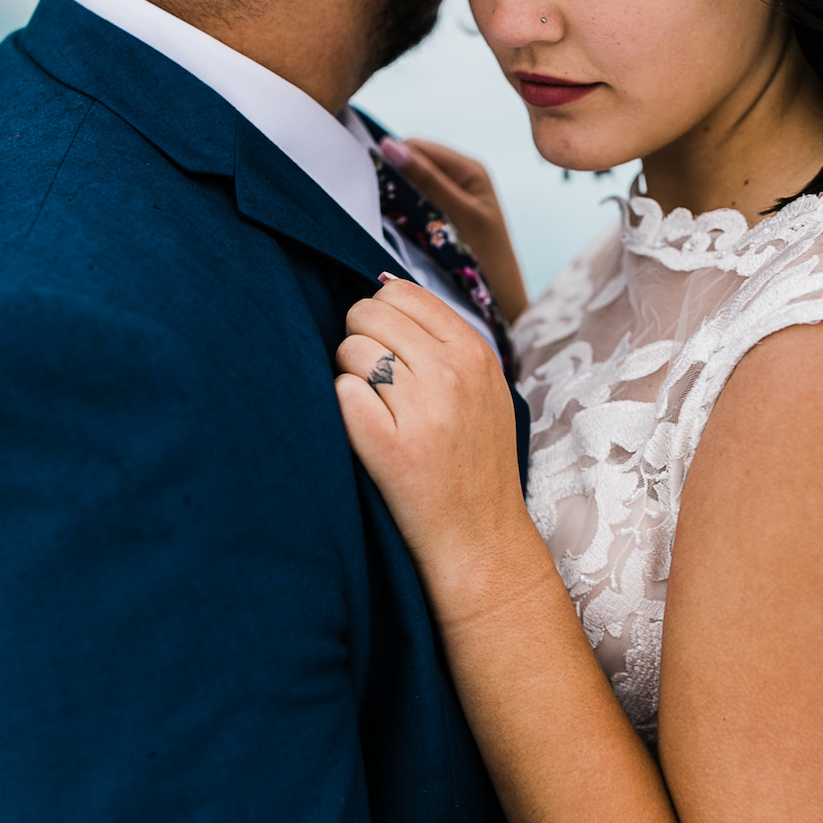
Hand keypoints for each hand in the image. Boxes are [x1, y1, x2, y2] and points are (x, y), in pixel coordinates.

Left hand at [333, 277, 532, 608]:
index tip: (382, 346)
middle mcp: (451, 374)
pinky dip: (340, 407)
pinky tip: (361, 431)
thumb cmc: (473, 461)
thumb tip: (383, 284)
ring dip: (346, 374)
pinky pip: (340, 392)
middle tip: (370, 382)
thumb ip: (442, 339)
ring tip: (371, 409)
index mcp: (475, 353)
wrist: (480, 538)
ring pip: (349, 350)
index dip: (377, 315)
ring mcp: (421, 409)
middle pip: (367, 314)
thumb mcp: (482, 389)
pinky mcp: (387, 445)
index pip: (399, 292)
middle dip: (356, 340)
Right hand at [380, 137, 527, 324]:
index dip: (391, 159)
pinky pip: (413, 202)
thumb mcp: (457, 213)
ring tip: (385, 214)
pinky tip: (395, 224)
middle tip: (377, 202)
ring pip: (410, 183)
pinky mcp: (442, 215)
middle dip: (392, 178)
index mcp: (468, 168)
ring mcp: (451, 196)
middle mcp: (459, 177)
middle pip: (411, 163)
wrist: (502, 296)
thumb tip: (388, 145)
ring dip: (395, 195)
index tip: (370, 182)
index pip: (415, 147)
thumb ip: (426, 179)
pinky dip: (401, 209)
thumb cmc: (486, 256)